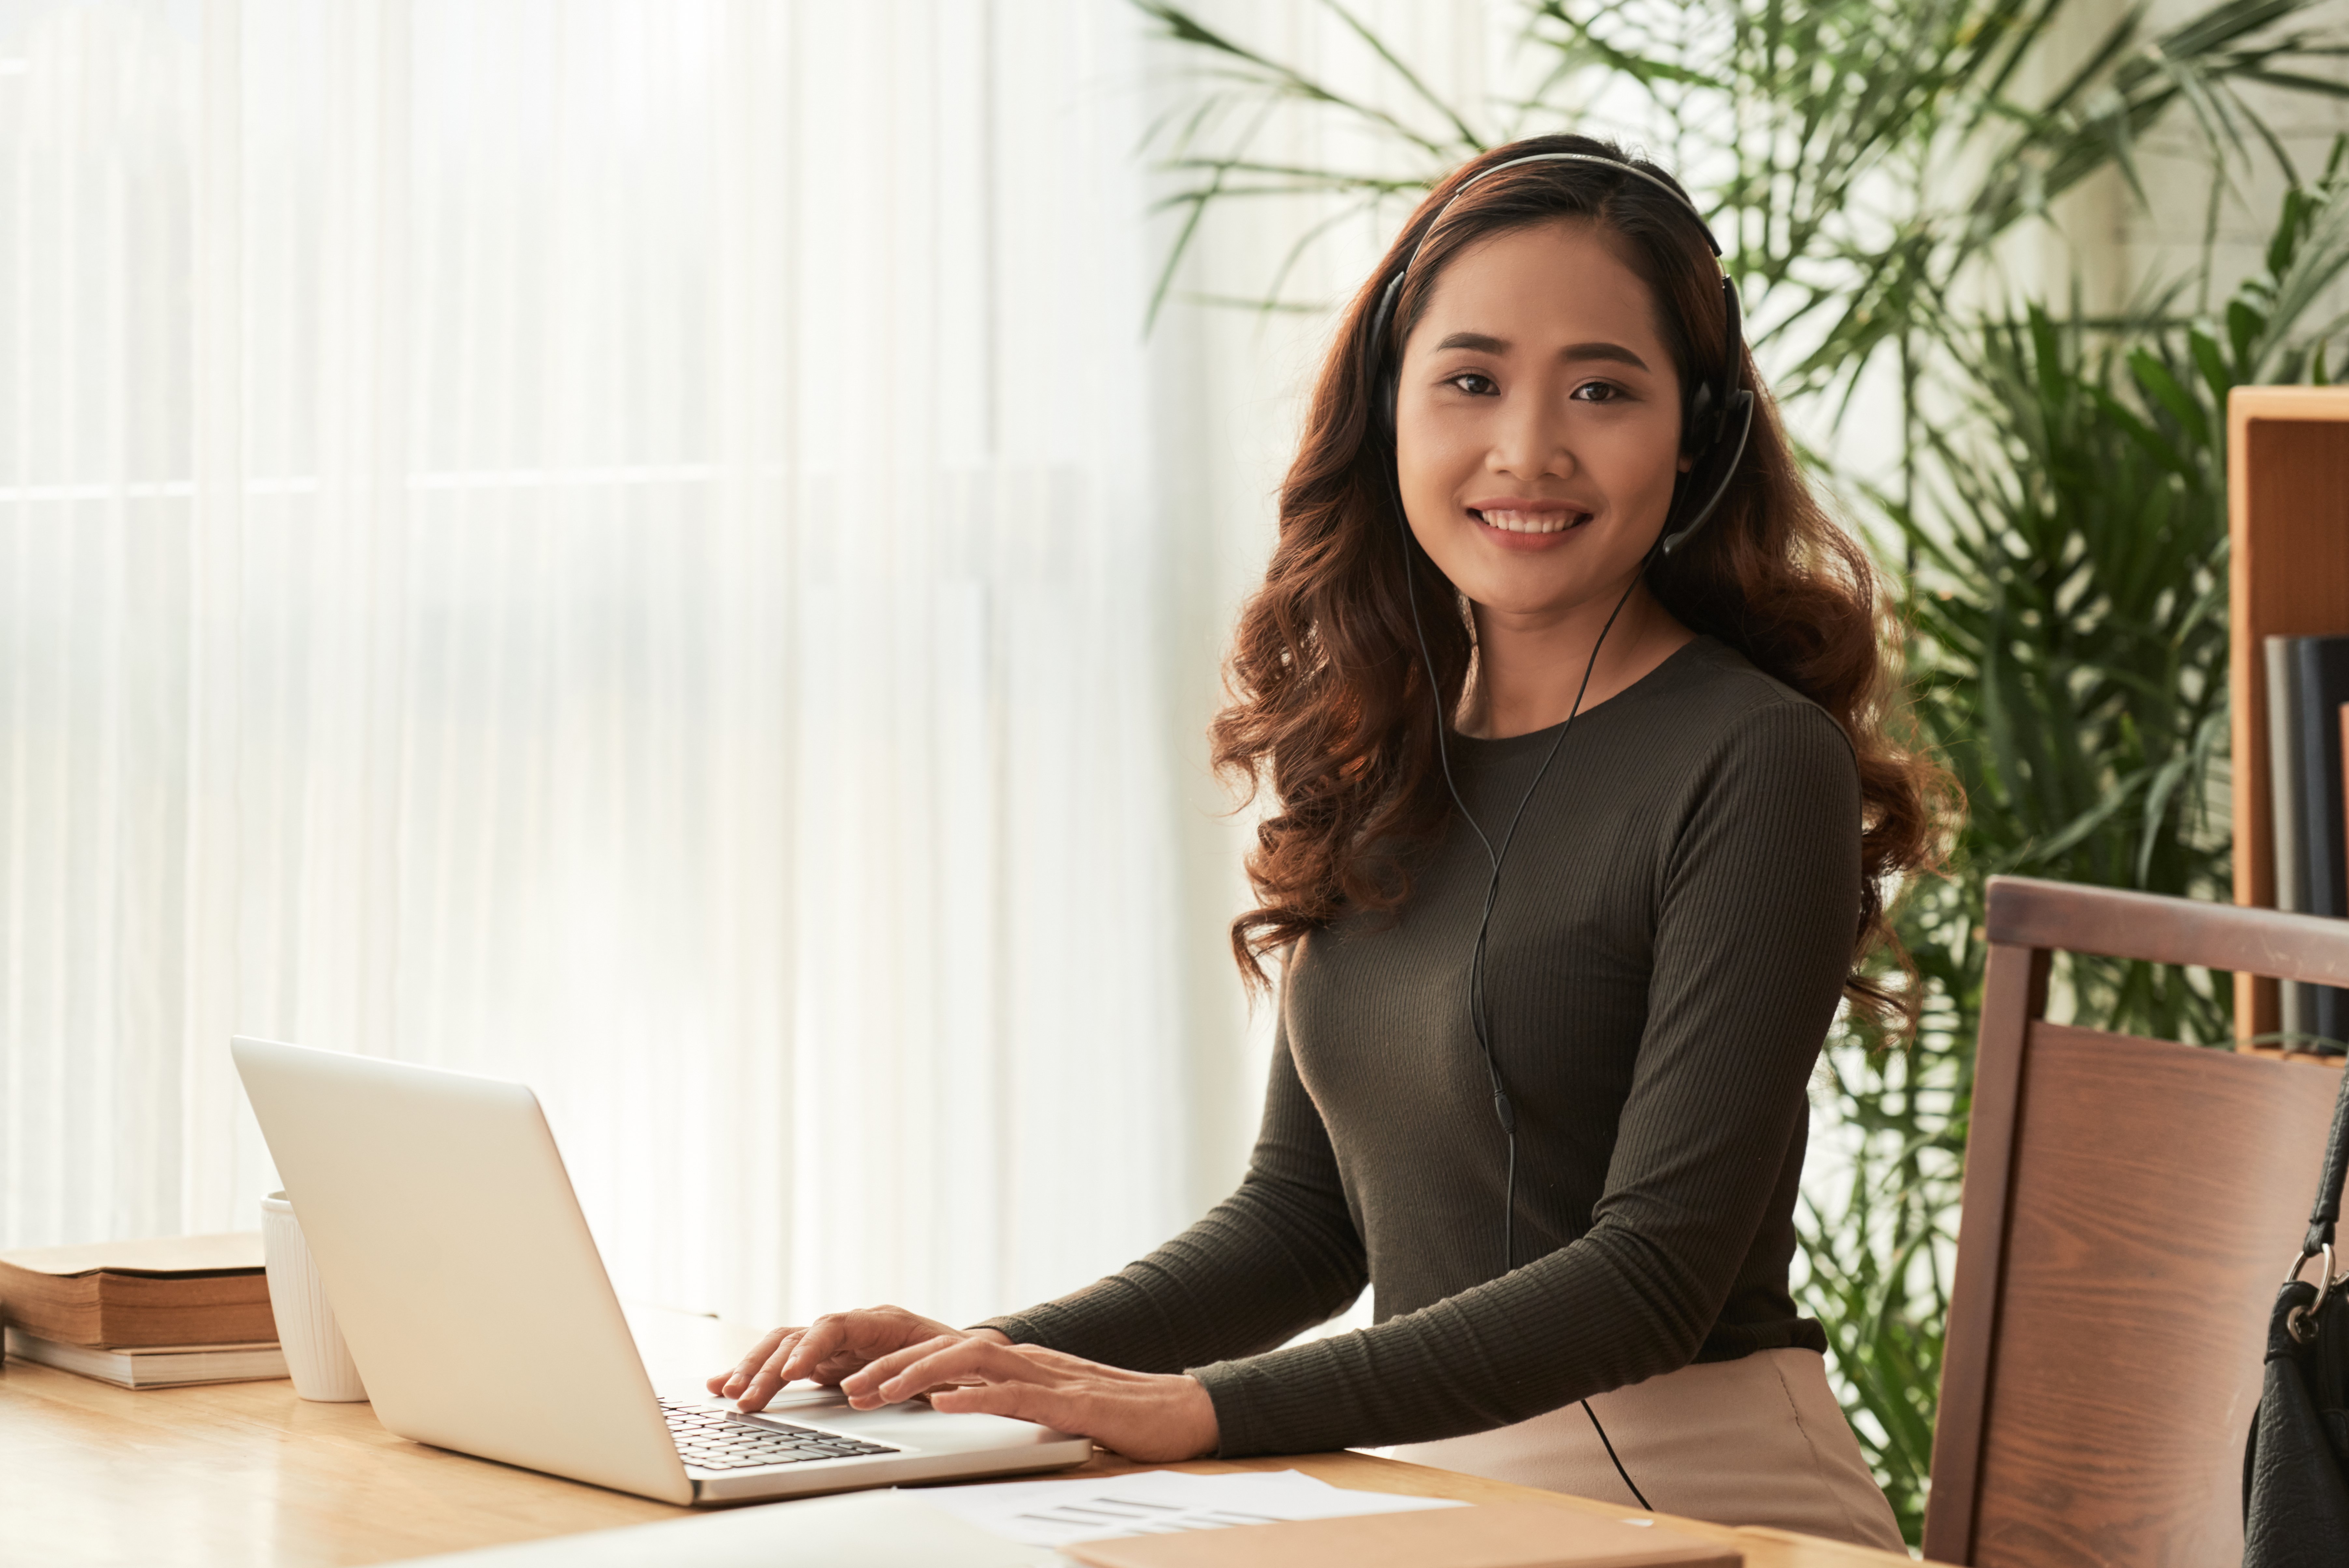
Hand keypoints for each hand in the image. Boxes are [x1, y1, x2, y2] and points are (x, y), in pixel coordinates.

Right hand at [708, 1305, 1012, 1412]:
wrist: (962, 1354)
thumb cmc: (953, 1359)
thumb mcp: (941, 1365)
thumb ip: (911, 1374)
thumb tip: (870, 1392)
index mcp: (880, 1322)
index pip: (836, 1326)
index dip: (811, 1348)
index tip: (792, 1374)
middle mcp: (850, 1327)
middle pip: (798, 1336)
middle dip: (767, 1367)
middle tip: (743, 1398)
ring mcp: (833, 1342)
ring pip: (782, 1347)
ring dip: (752, 1369)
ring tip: (725, 1393)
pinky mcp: (822, 1360)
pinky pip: (782, 1361)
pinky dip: (753, 1372)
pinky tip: (723, 1385)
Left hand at [839, 1334, 1219, 1462]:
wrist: (1179, 1411)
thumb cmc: (1117, 1414)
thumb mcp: (1047, 1406)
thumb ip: (1008, 1399)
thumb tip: (957, 1401)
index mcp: (1020, 1361)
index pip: (947, 1353)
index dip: (899, 1364)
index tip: (857, 1382)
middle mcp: (1027, 1359)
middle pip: (946, 1349)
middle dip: (891, 1367)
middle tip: (846, 1387)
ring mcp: (1048, 1376)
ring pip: (970, 1362)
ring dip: (917, 1375)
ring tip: (876, 1391)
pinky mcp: (1070, 1401)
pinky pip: (1013, 1395)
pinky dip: (974, 1397)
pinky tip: (942, 1404)